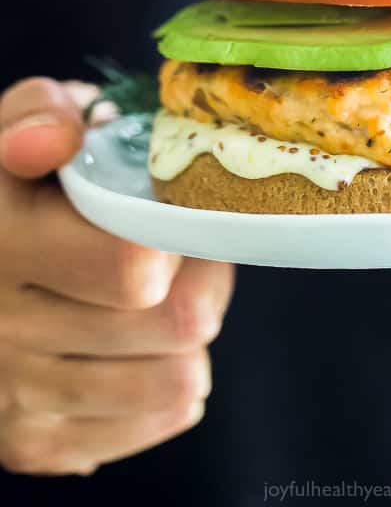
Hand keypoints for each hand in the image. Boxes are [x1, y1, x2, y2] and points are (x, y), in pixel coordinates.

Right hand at [0, 77, 234, 474]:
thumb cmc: (9, 185)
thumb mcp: (14, 125)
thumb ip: (37, 113)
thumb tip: (52, 139)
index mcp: (1, 241)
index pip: (133, 269)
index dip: (179, 235)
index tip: (178, 211)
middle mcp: (2, 328)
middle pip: (175, 325)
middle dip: (203, 278)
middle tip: (189, 250)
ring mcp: (14, 396)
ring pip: (176, 380)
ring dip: (189, 335)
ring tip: (167, 296)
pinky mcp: (31, 444)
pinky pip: (157, 418)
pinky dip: (167, 381)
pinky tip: (139, 343)